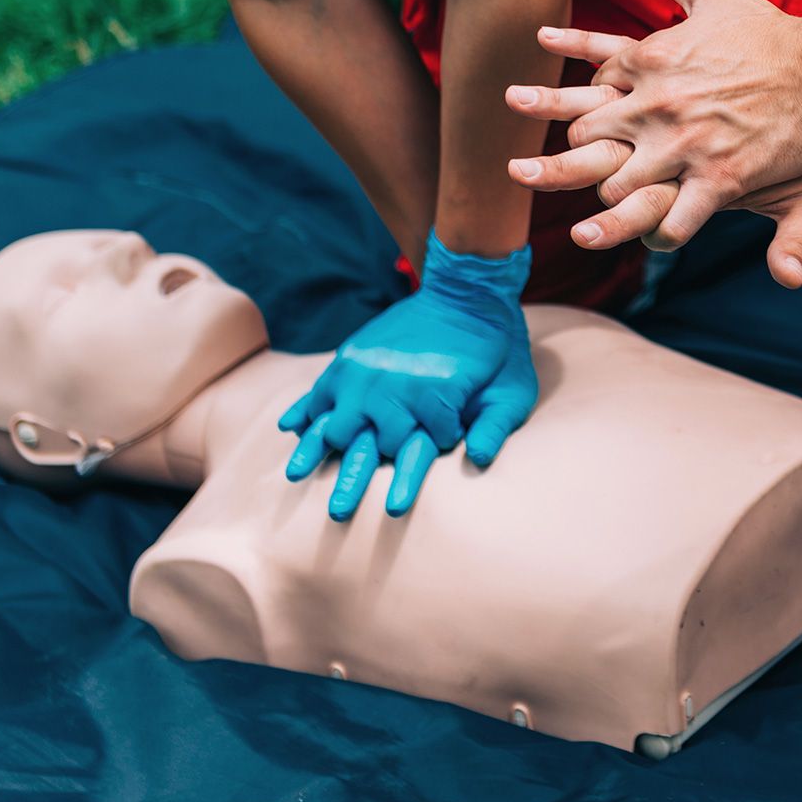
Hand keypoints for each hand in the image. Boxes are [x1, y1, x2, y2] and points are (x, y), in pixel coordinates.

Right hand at [278, 234, 536, 520]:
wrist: (467, 292)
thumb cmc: (496, 350)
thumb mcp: (512, 390)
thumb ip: (495, 426)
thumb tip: (479, 458)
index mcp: (435, 394)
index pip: (425, 445)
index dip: (439, 444)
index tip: (447, 437)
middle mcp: (394, 386)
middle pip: (373, 444)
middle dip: (364, 474)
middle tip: (342, 508)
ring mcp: (367, 372)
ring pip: (338, 423)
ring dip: (319, 451)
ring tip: (295, 477)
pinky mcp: (352, 358)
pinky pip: (320, 389)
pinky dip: (303, 410)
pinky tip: (289, 428)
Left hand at [505, 0, 801, 285]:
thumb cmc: (774, 30)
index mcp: (652, 63)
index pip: (593, 88)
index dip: (579, 104)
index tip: (562, 112)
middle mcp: (658, 105)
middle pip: (589, 140)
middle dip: (566, 162)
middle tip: (534, 176)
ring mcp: (685, 145)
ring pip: (620, 186)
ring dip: (606, 211)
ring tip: (585, 232)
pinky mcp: (719, 178)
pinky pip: (676, 218)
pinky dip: (663, 235)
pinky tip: (657, 243)